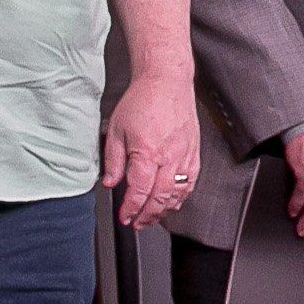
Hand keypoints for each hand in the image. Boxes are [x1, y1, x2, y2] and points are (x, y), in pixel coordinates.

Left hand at [103, 70, 200, 227]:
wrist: (166, 81)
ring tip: (153, 216)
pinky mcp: (193, 152)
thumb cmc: (143, 99)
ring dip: (164, 210)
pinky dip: (182, 196)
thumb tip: (109, 182)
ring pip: (177, 194)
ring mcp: (184, 155)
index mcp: (148, 153)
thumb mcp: (116, 129)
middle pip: (160, 198)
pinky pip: (191, 181)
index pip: (139, 192)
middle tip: (137, 223)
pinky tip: (173, 200)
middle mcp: (169, 157)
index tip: (124, 216)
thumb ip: (113, 160)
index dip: (130, 209)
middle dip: (147, 216)